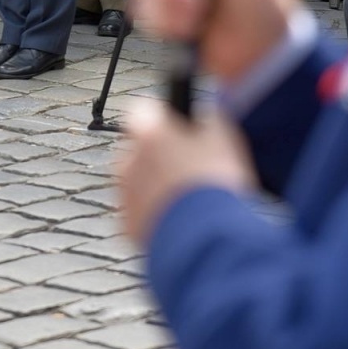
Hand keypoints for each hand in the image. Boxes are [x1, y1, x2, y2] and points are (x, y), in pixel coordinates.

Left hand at [116, 99, 256, 246]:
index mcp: (148, 133)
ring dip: (155, 185)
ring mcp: (124, 194)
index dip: (164, 117)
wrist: (203, 238)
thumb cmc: (212, 185)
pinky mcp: (127, 224)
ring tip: (188, 198)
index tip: (179, 127)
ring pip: (137, 181)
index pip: (145, 109)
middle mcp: (127, 160)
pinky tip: (181, 219)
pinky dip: (155, 213)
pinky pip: (140, 211)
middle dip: (158, 154)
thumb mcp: (223, 138)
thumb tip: (206, 116)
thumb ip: (208, 119)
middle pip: (138, 148)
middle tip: (187, 166)